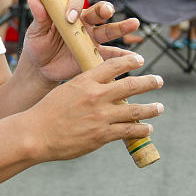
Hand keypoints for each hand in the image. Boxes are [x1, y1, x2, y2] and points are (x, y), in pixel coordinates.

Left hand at [20, 0, 140, 84]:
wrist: (41, 68)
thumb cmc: (37, 44)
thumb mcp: (35, 31)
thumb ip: (39, 16)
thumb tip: (35, 0)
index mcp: (68, 13)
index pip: (76, 2)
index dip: (74, 7)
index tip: (69, 19)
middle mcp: (83, 23)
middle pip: (98, 12)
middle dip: (104, 9)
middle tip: (107, 11)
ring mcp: (91, 39)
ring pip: (109, 30)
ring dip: (121, 27)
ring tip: (133, 23)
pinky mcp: (94, 55)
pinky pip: (111, 55)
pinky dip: (123, 56)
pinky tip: (134, 57)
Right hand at [27, 53, 163, 161]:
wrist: (35, 134)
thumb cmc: (46, 113)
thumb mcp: (65, 90)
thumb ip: (84, 87)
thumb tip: (99, 87)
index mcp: (85, 81)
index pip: (114, 65)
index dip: (130, 61)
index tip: (139, 60)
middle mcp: (96, 96)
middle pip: (131, 86)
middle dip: (149, 82)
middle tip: (159, 80)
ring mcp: (101, 116)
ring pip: (135, 110)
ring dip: (151, 108)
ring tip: (159, 107)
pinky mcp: (102, 135)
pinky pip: (128, 131)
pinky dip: (141, 129)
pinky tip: (147, 128)